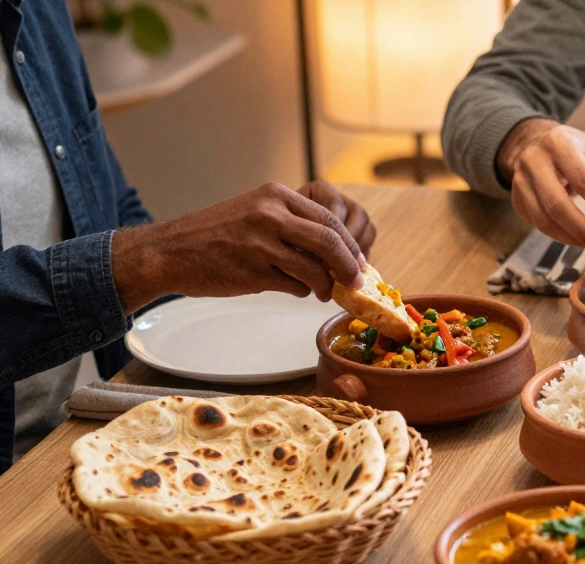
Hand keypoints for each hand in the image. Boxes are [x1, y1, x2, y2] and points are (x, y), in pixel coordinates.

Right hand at [112, 182, 364, 312]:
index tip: (359, 263)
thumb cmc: (215, 235)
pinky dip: (301, 291)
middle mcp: (270, 215)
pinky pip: (295, 286)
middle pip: (329, 242)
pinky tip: (292, 289)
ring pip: (315, 269)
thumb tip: (337, 250)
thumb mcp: (255, 212)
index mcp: (275, 195)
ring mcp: (261, 243)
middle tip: (356, 283)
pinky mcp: (253, 271)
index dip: (350, 245)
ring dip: (325, 286)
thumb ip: (293, 223)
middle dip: (349, 267)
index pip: (329, 219)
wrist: (169, 251)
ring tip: (322, 292)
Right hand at [498, 118, 584, 250]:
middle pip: (557, 205)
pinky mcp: (516, 199)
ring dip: (572, 238)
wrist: (538, 144)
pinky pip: (538, 225)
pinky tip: (578, 237)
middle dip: (584, 230)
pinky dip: (560, 236)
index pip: (583, 179)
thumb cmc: (575, 151)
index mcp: (559, 144)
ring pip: (544, 220)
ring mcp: (520, 181)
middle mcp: (534, 161)